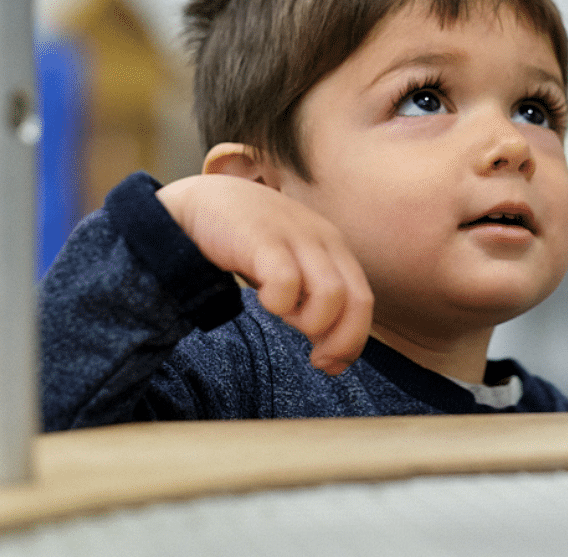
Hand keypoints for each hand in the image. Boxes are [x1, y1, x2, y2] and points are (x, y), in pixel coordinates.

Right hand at [155, 175, 373, 375]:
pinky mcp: (264, 238)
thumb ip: (315, 299)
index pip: (363, 300)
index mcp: (334, 248)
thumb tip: (333, 354)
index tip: (331, 364)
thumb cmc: (250, 243)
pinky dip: (279, 302)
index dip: (354, 340)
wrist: (203, 203)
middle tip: (317, 360)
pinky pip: (287, 280)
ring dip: (311, 320)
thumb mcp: (293, 266)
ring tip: (284, 314)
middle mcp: (323, 239)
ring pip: (331, 294)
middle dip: (343, 340)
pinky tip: (263, 297)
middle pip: (358, 300)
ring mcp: (296, 236)